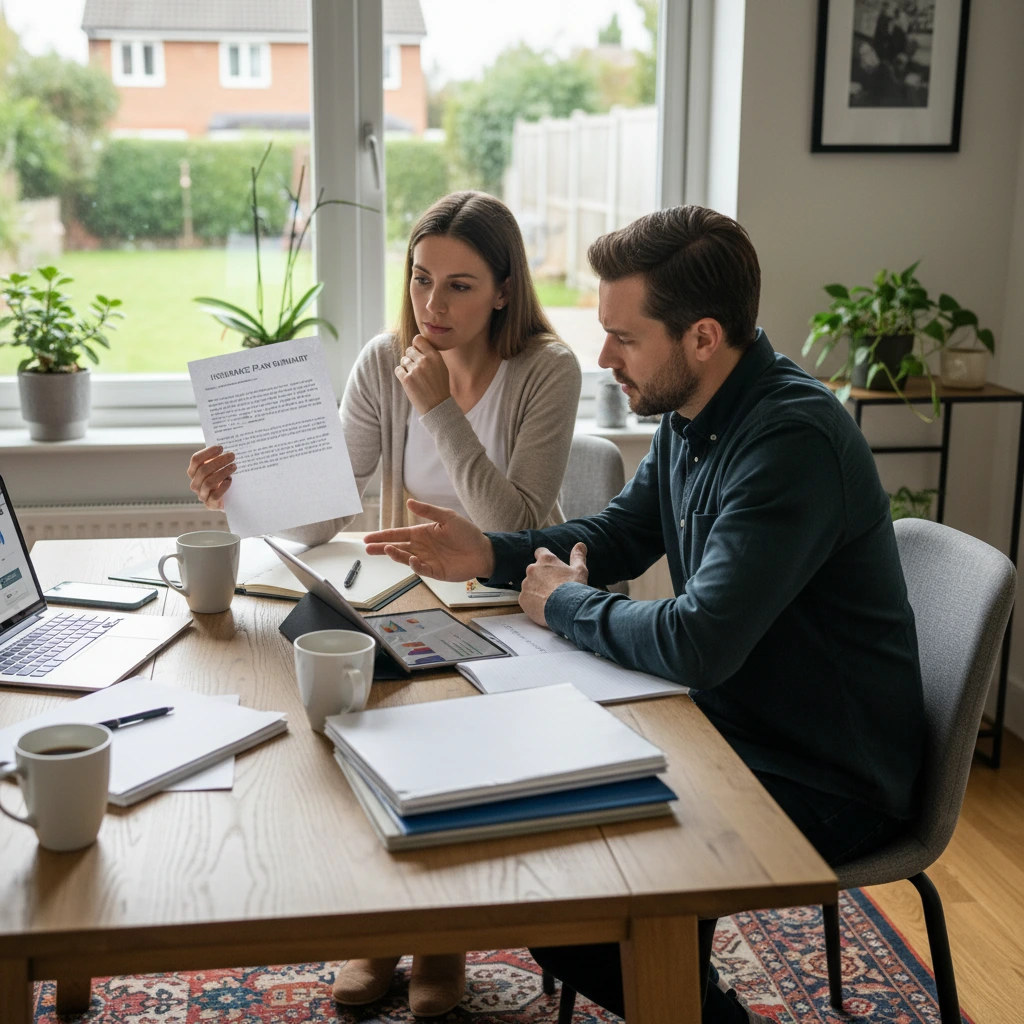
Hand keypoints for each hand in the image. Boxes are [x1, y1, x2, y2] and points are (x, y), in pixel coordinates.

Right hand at [187, 445, 234, 509]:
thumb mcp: (218, 469)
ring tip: (234, 467)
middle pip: (203, 470)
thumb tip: (226, 448)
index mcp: (194, 472)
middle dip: (218, 461)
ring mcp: (202, 495)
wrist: (230, 500)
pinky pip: (215, 495)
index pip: (196, 460)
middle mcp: (195, 484)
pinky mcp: (210, 504)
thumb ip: (217, 459)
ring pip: (208, 482)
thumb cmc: (223, 480)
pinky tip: (230, 480)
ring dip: (222, 472)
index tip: (221, 447)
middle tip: (232, 455)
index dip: (208, 452)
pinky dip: (223, 487)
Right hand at [364, 499, 495, 579]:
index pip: (398, 534)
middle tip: (367, 549)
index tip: (367, 538)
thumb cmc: (467, 533)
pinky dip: (414, 565)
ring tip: (386, 549)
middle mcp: (421, 547)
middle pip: (396, 547)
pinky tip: (411, 559)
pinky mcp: (435, 572)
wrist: (484, 551)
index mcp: (422, 533)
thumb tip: (409, 502)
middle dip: (381, 548)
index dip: (382, 535)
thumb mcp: (447, 517)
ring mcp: (427, 560)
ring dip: (395, 555)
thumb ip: (428, 511)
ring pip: (405, 558)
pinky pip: (421, 569)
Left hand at [395, 334, 451, 414]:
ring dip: (406, 367)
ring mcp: (415, 370)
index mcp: (435, 356)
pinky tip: (409, 381)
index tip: (418, 353)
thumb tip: (418, 346)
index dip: (416, 345)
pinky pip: (398, 369)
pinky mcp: (406, 380)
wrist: (438, 406)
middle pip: (409, 349)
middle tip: (416, 369)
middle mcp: (424, 361)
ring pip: (403, 360)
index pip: (418, 339)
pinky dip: (401, 374)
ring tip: (415, 377)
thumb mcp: (442, 367)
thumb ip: (431, 355)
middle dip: (411, 357)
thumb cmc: (440, 387)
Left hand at [519, 544, 588, 627]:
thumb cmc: (574, 588)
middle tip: (553, 587)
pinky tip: (543, 608)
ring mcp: (526, 584)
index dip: (545, 559)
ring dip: (536, 590)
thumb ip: (577, 556)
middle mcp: (532, 569)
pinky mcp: (522, 598)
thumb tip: (580, 545)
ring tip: (549, 600)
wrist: (566, 609)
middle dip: (541, 577)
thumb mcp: (580, 570)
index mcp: (546, 560)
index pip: (540, 552)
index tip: (550, 566)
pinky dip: (532, 603)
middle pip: (534, 571)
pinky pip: (526, 599)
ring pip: (529, 586)